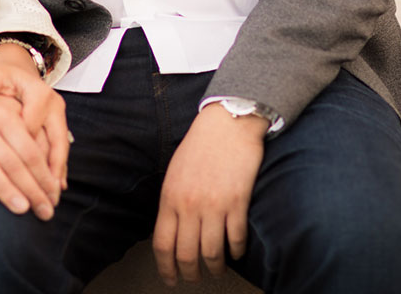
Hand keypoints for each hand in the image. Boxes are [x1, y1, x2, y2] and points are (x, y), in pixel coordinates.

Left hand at [0, 43, 69, 190]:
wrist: (16, 70)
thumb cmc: (0, 77)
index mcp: (36, 93)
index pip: (31, 127)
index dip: (24, 152)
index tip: (16, 175)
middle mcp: (53, 104)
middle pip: (53, 142)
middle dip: (46, 171)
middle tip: (41, 196)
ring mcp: (59, 115)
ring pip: (60, 148)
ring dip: (56, 173)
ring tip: (51, 198)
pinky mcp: (59, 123)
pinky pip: (60, 148)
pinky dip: (58, 168)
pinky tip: (56, 188)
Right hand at [0, 84, 59, 220]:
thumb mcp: (13, 119)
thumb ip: (35, 143)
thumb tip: (59, 183)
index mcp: (6, 115)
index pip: (31, 150)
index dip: (45, 176)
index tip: (54, 197)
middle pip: (12, 161)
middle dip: (32, 189)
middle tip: (45, 212)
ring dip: (4, 190)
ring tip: (21, 210)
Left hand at [152, 102, 266, 285]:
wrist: (227, 122)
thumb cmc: (201, 145)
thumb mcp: (175, 173)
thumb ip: (172, 202)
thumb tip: (172, 229)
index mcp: (170, 198)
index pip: (162, 244)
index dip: (165, 268)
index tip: (170, 279)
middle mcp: (189, 205)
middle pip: (186, 254)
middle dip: (189, 274)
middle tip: (194, 279)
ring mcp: (214, 205)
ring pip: (212, 252)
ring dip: (215, 268)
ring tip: (217, 270)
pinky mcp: (237, 202)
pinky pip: (236, 238)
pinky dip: (237, 251)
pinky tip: (236, 252)